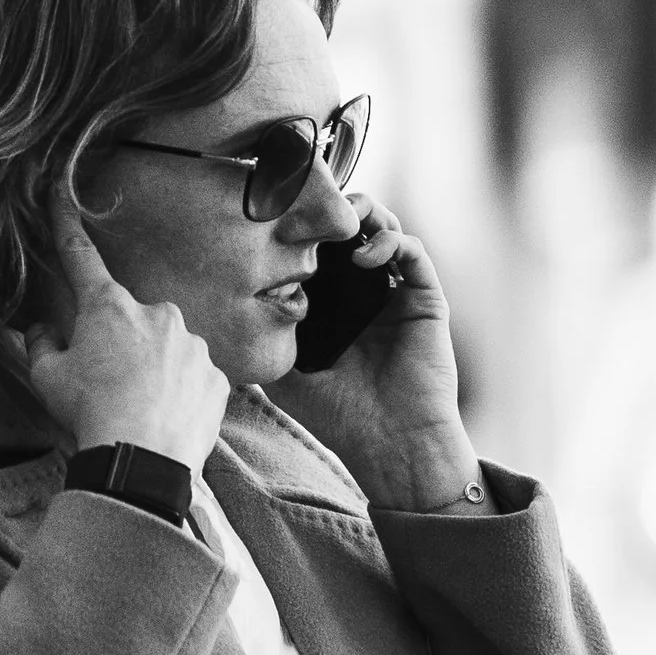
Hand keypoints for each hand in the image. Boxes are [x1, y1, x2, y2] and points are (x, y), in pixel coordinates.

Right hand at [22, 173, 230, 468]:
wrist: (141, 460)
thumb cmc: (89, 415)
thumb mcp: (46, 379)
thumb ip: (41, 343)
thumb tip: (42, 328)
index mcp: (108, 307)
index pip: (81, 257)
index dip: (66, 225)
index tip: (58, 192)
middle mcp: (156, 314)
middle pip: (132, 320)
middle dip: (121, 344)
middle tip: (108, 385)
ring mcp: (192, 344)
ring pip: (167, 349)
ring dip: (154, 370)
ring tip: (139, 410)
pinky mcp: (216, 376)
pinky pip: (193, 378)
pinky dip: (180, 394)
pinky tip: (164, 419)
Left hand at [288, 199, 481, 509]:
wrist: (391, 445)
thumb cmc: (340, 417)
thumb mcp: (286, 375)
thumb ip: (266, 339)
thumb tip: (230, 306)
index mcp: (335, 306)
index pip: (322, 250)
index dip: (306, 229)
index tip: (283, 220)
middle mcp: (367, 294)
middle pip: (355, 230)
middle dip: (337, 210)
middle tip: (317, 209)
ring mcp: (397, 294)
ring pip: (387, 230)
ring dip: (367, 214)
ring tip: (346, 221)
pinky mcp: (425, 300)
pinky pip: (413, 253)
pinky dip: (391, 241)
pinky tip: (365, 257)